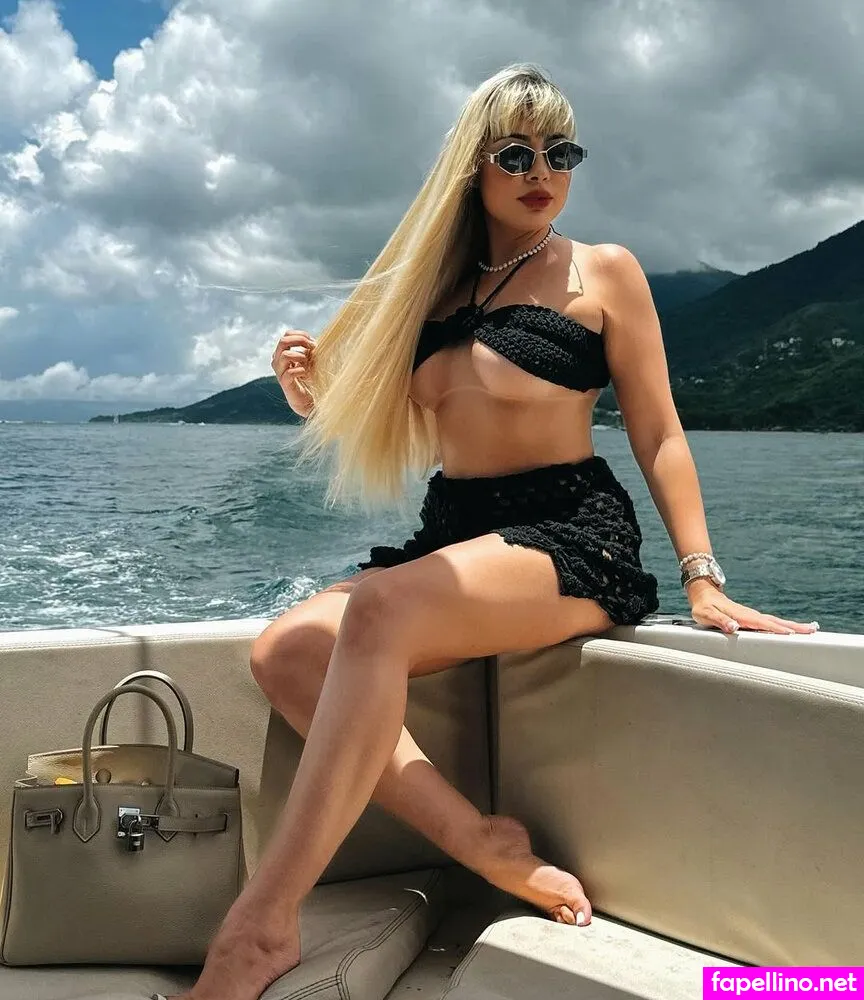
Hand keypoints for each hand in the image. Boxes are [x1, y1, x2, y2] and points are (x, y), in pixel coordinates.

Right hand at [272, 329, 315, 415]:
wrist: (308, 400)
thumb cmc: (310, 378)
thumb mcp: (311, 360)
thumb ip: (310, 349)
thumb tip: (315, 342)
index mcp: (283, 352)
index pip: (287, 335)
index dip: (301, 335)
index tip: (314, 342)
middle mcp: (278, 360)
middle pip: (283, 341)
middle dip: (300, 341)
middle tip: (313, 347)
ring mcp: (280, 372)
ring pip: (285, 355)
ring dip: (300, 356)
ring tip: (308, 363)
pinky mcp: (284, 383)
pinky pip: (290, 372)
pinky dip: (301, 370)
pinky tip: (306, 373)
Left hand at [685, 580, 819, 635]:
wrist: (704, 593)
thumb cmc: (703, 606)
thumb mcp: (707, 614)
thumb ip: (720, 621)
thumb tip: (733, 627)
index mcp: (740, 615)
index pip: (761, 623)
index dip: (775, 629)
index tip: (791, 633)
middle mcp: (749, 614)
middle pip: (775, 621)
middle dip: (794, 626)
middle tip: (812, 630)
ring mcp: (752, 615)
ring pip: (775, 621)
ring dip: (793, 625)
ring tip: (810, 630)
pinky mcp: (752, 617)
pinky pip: (771, 621)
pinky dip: (783, 625)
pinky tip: (791, 629)